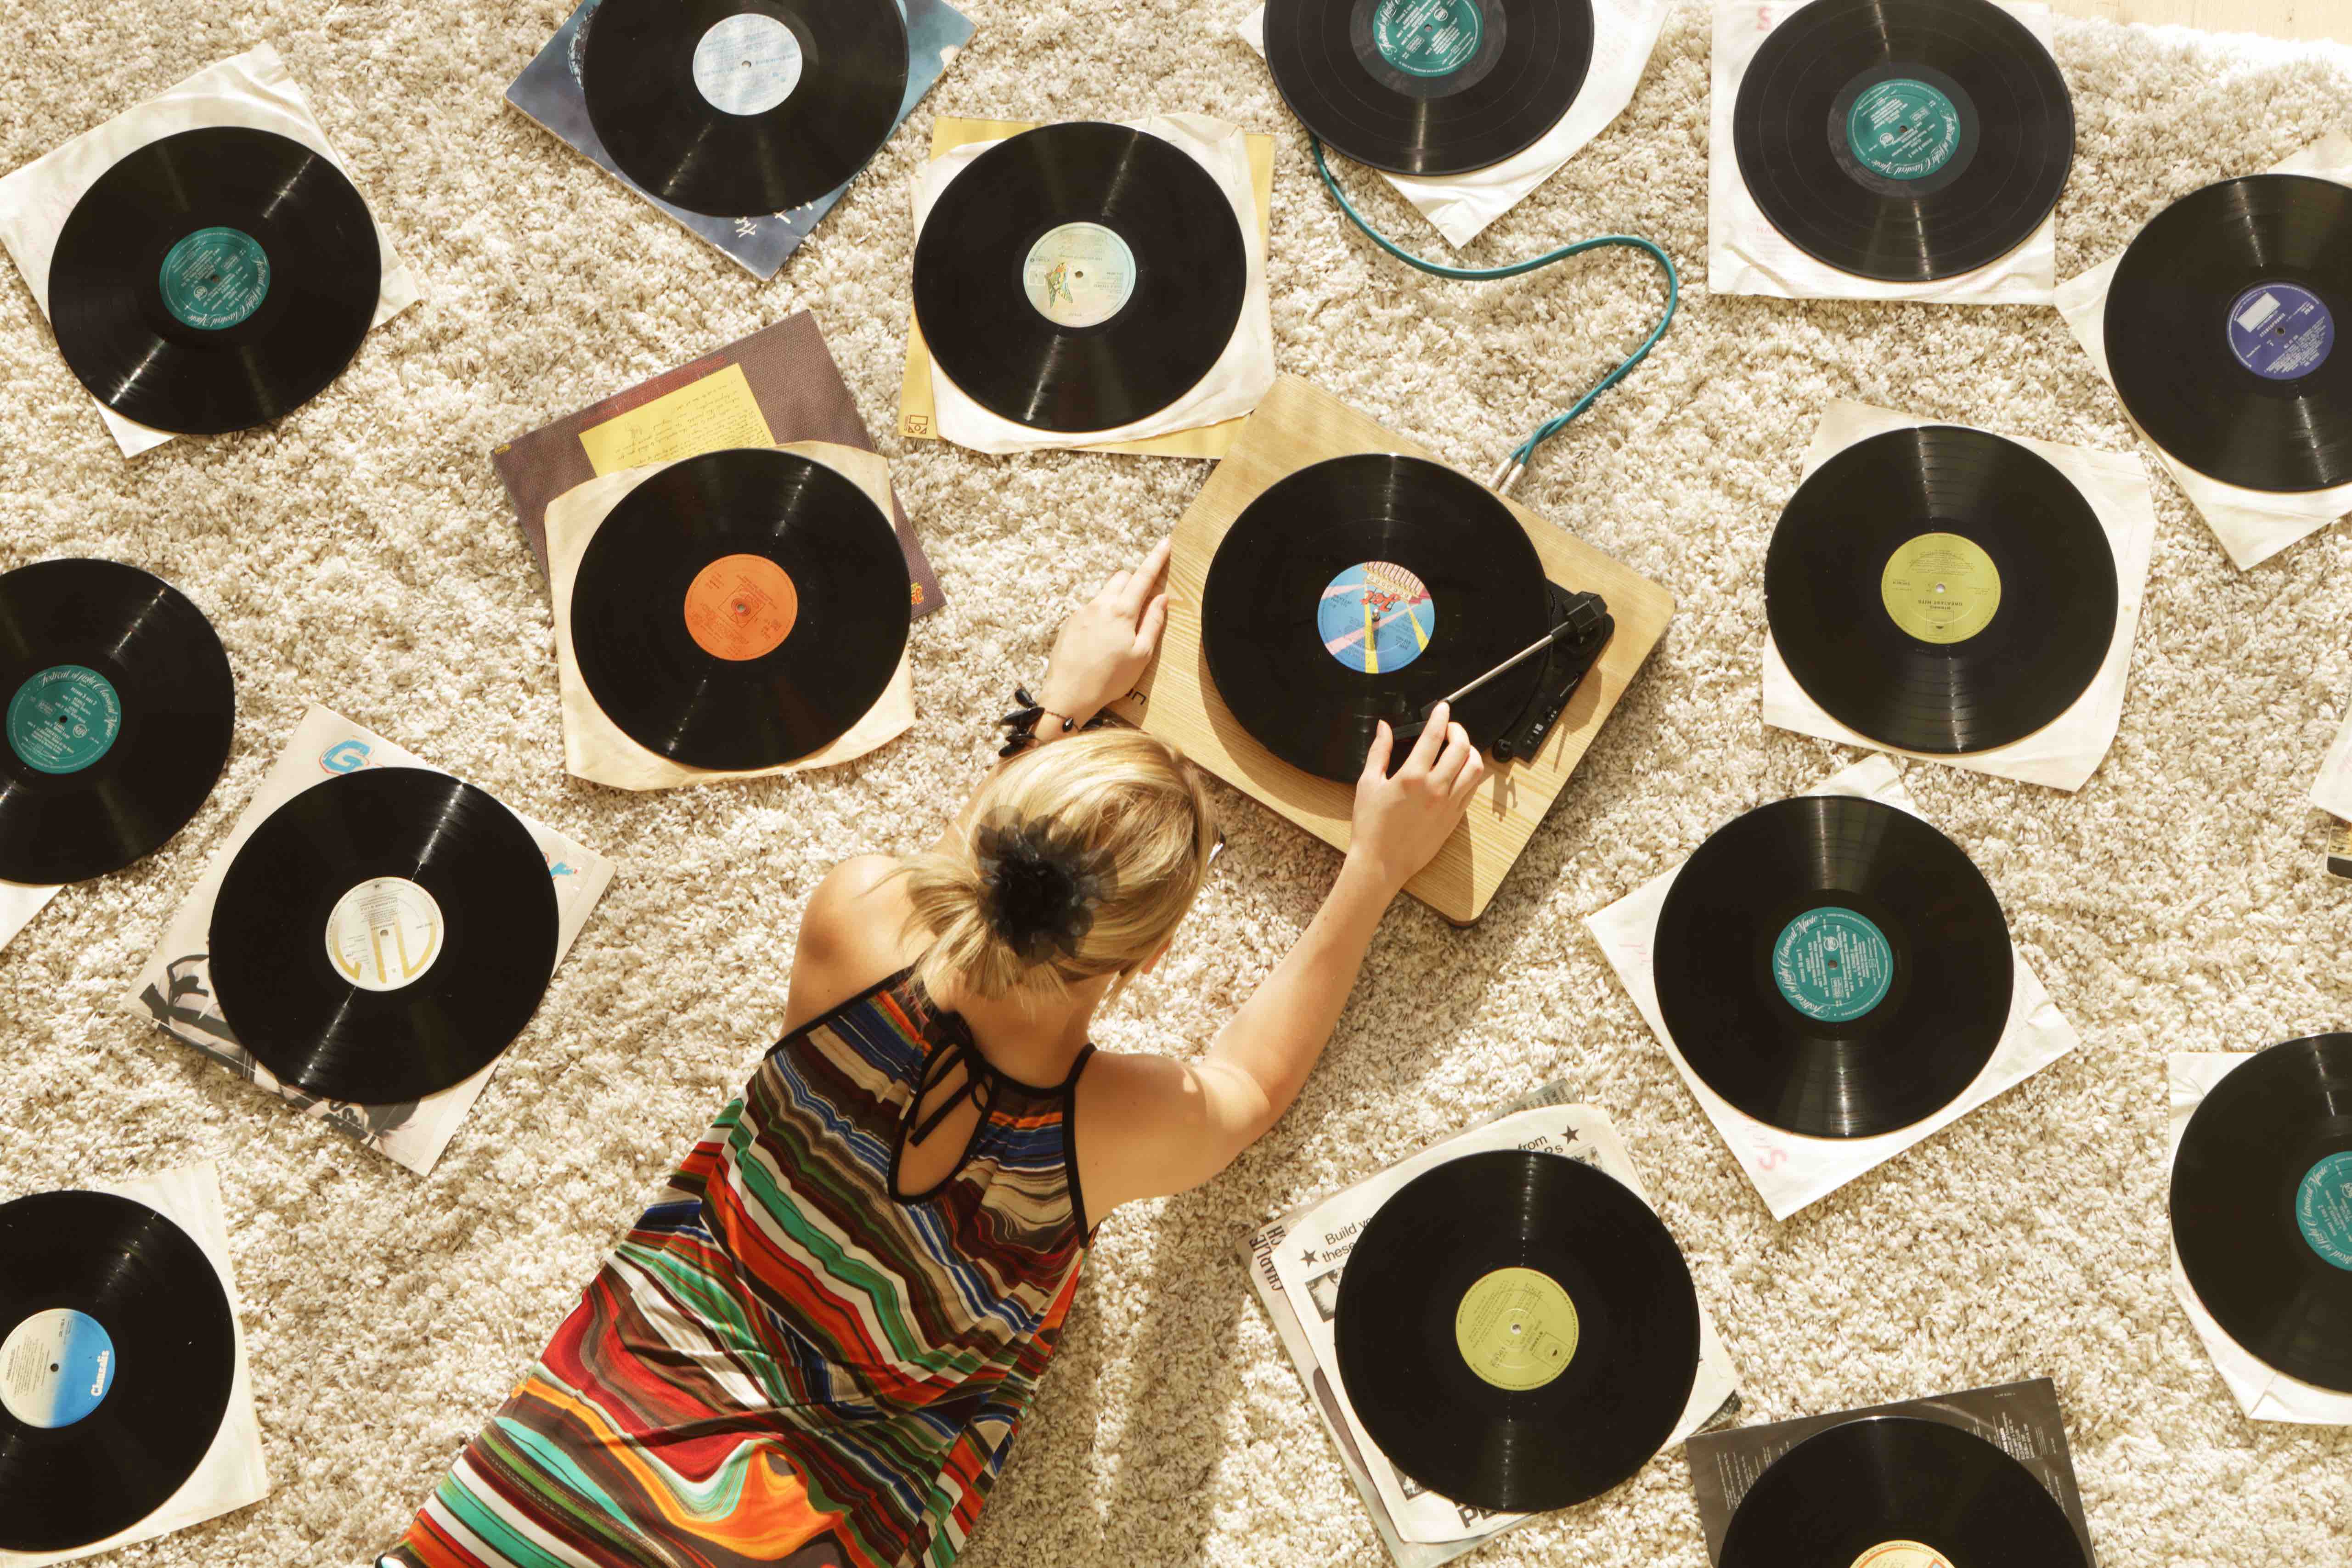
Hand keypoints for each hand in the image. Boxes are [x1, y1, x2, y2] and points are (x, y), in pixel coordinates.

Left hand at [1039, 538, 1171, 723]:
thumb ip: (1153, 622)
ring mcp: (1081, 612)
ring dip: (1116, 602)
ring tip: (1118, 634)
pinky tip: (1100, 642)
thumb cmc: (1109, 679)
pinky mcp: (1069, 622)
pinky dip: (1101, 616)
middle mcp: (1099, 605)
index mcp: (1121, 612)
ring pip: (1105, 593)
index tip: (1165, 543)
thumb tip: (1161, 598)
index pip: (1143, 577)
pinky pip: (1090, 609)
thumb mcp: (1141, 654)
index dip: (1156, 559)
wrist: (1068, 694)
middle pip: (1121, 578)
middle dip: (1135, 583)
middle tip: (1142, 606)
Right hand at [1346, 703, 1484, 892]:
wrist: (1381, 864)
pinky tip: (1459, 771)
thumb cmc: (1370, 827)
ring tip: (1459, 748)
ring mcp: (1448, 805)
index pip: (1434, 736)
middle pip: (1461, 748)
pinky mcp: (1454, 819)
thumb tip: (1384, 728)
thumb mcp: (1367, 783)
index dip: (1440, 717)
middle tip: (1450, 727)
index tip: (1442, 709)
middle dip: (1458, 730)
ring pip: (1474, 769)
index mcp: (1411, 777)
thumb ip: (1378, 751)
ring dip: (1470, 752)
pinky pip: (1471, 790)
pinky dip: (1470, 775)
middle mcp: (1435, 789)